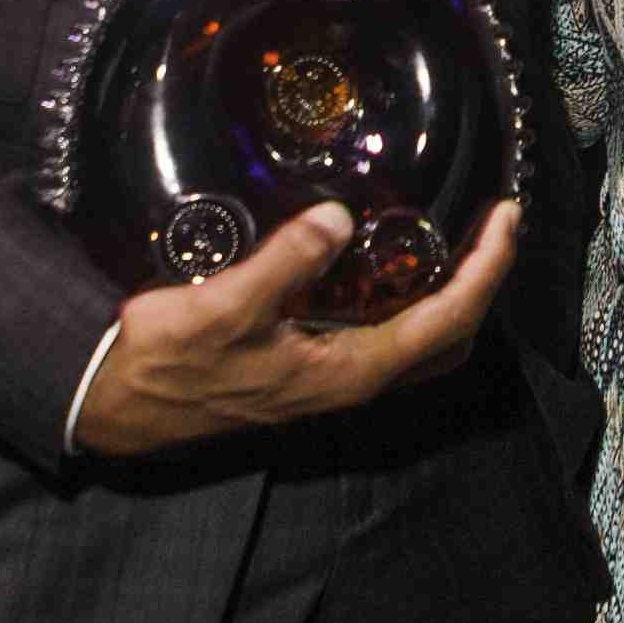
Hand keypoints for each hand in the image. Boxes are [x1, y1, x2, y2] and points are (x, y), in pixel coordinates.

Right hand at [69, 198, 521, 456]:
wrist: (117, 405)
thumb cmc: (166, 362)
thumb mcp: (222, 307)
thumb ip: (284, 263)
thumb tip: (339, 217)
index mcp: (348, 371)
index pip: (446, 321)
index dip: (486, 269)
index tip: (506, 216)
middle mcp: (353, 382)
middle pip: (450, 339)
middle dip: (483, 282)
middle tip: (492, 223)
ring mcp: (333, 382)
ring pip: (421, 344)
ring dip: (451, 293)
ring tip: (457, 235)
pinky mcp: (311, 372)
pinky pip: (386, 338)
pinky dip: (411, 302)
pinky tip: (390, 263)